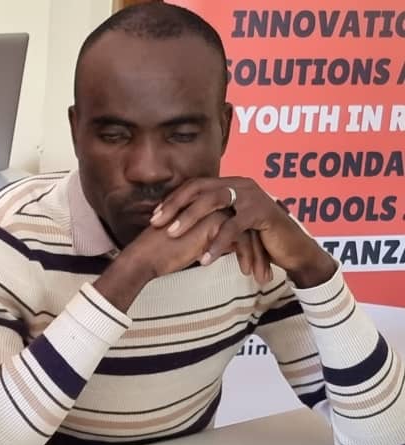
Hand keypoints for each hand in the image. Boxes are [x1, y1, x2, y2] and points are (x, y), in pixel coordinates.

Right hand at [95, 209, 250, 311]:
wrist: (145, 258)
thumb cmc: (160, 256)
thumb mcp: (190, 246)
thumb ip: (206, 242)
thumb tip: (222, 250)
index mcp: (207, 210)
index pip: (238, 227)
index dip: (249, 248)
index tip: (255, 266)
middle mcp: (214, 207)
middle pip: (248, 229)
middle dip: (260, 253)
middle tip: (265, 274)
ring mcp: (215, 212)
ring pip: (249, 234)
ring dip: (258, 258)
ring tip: (262, 278)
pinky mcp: (215, 223)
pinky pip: (242, 240)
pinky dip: (246, 258)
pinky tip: (246, 273)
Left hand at [150, 177, 336, 286]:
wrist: (291, 249)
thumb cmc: (255, 239)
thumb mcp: (228, 225)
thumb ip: (209, 219)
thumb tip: (176, 224)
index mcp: (229, 184)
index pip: (195, 186)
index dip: (173, 200)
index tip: (154, 217)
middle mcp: (240, 184)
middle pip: (200, 189)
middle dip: (176, 206)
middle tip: (156, 224)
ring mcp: (252, 195)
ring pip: (214, 202)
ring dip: (190, 219)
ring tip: (173, 236)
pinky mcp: (262, 213)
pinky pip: (233, 227)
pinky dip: (217, 244)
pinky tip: (204, 259)